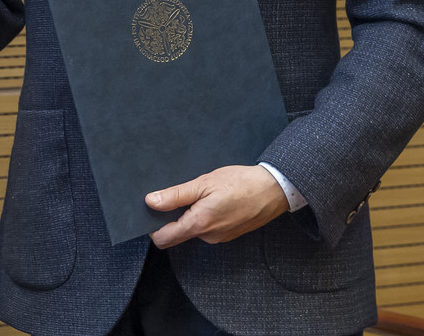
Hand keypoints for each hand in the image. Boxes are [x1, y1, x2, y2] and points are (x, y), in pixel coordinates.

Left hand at [146, 164, 288, 248]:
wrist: (273, 190)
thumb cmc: (240, 183)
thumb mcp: (204, 183)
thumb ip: (176, 195)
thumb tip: (151, 202)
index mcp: (199, 224)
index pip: (164, 239)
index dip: (152, 227)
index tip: (150, 211)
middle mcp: (208, 236)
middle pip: (177, 235)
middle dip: (170, 219)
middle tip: (174, 196)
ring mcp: (219, 237)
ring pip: (193, 230)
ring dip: (189, 215)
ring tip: (199, 194)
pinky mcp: (228, 234)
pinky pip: (207, 228)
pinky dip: (202, 216)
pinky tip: (211, 200)